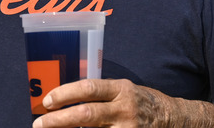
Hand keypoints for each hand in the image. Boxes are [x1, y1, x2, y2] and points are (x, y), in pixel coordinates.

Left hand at [33, 79, 174, 127]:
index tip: (47, 101)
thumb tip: (66, 99)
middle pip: (86, 114)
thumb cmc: (141, 102)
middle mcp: (124, 109)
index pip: (89, 88)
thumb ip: (101, 94)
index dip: (65, 94)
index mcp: (121, 89)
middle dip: (59, 120)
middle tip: (40, 124)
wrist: (173, 120)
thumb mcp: (124, 90)